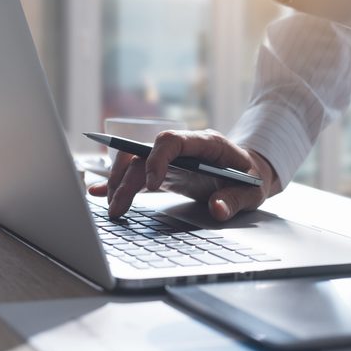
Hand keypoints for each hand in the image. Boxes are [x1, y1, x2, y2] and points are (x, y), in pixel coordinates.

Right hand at [87, 129, 279, 220]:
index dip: (156, 160)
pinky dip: (119, 184)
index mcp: (205, 143)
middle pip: (143, 153)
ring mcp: (171, 159)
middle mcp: (182, 147)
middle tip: (118, 206)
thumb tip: (217, 208)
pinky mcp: (164, 172)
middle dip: (126, 178)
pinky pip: (136, 174)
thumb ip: (235, 199)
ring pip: (134, 163)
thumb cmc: (251, 178)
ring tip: (111, 208)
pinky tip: (98, 194)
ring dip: (118, 183)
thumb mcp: (252, 191)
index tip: (152, 185)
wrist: (250, 172)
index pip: (171, 141)